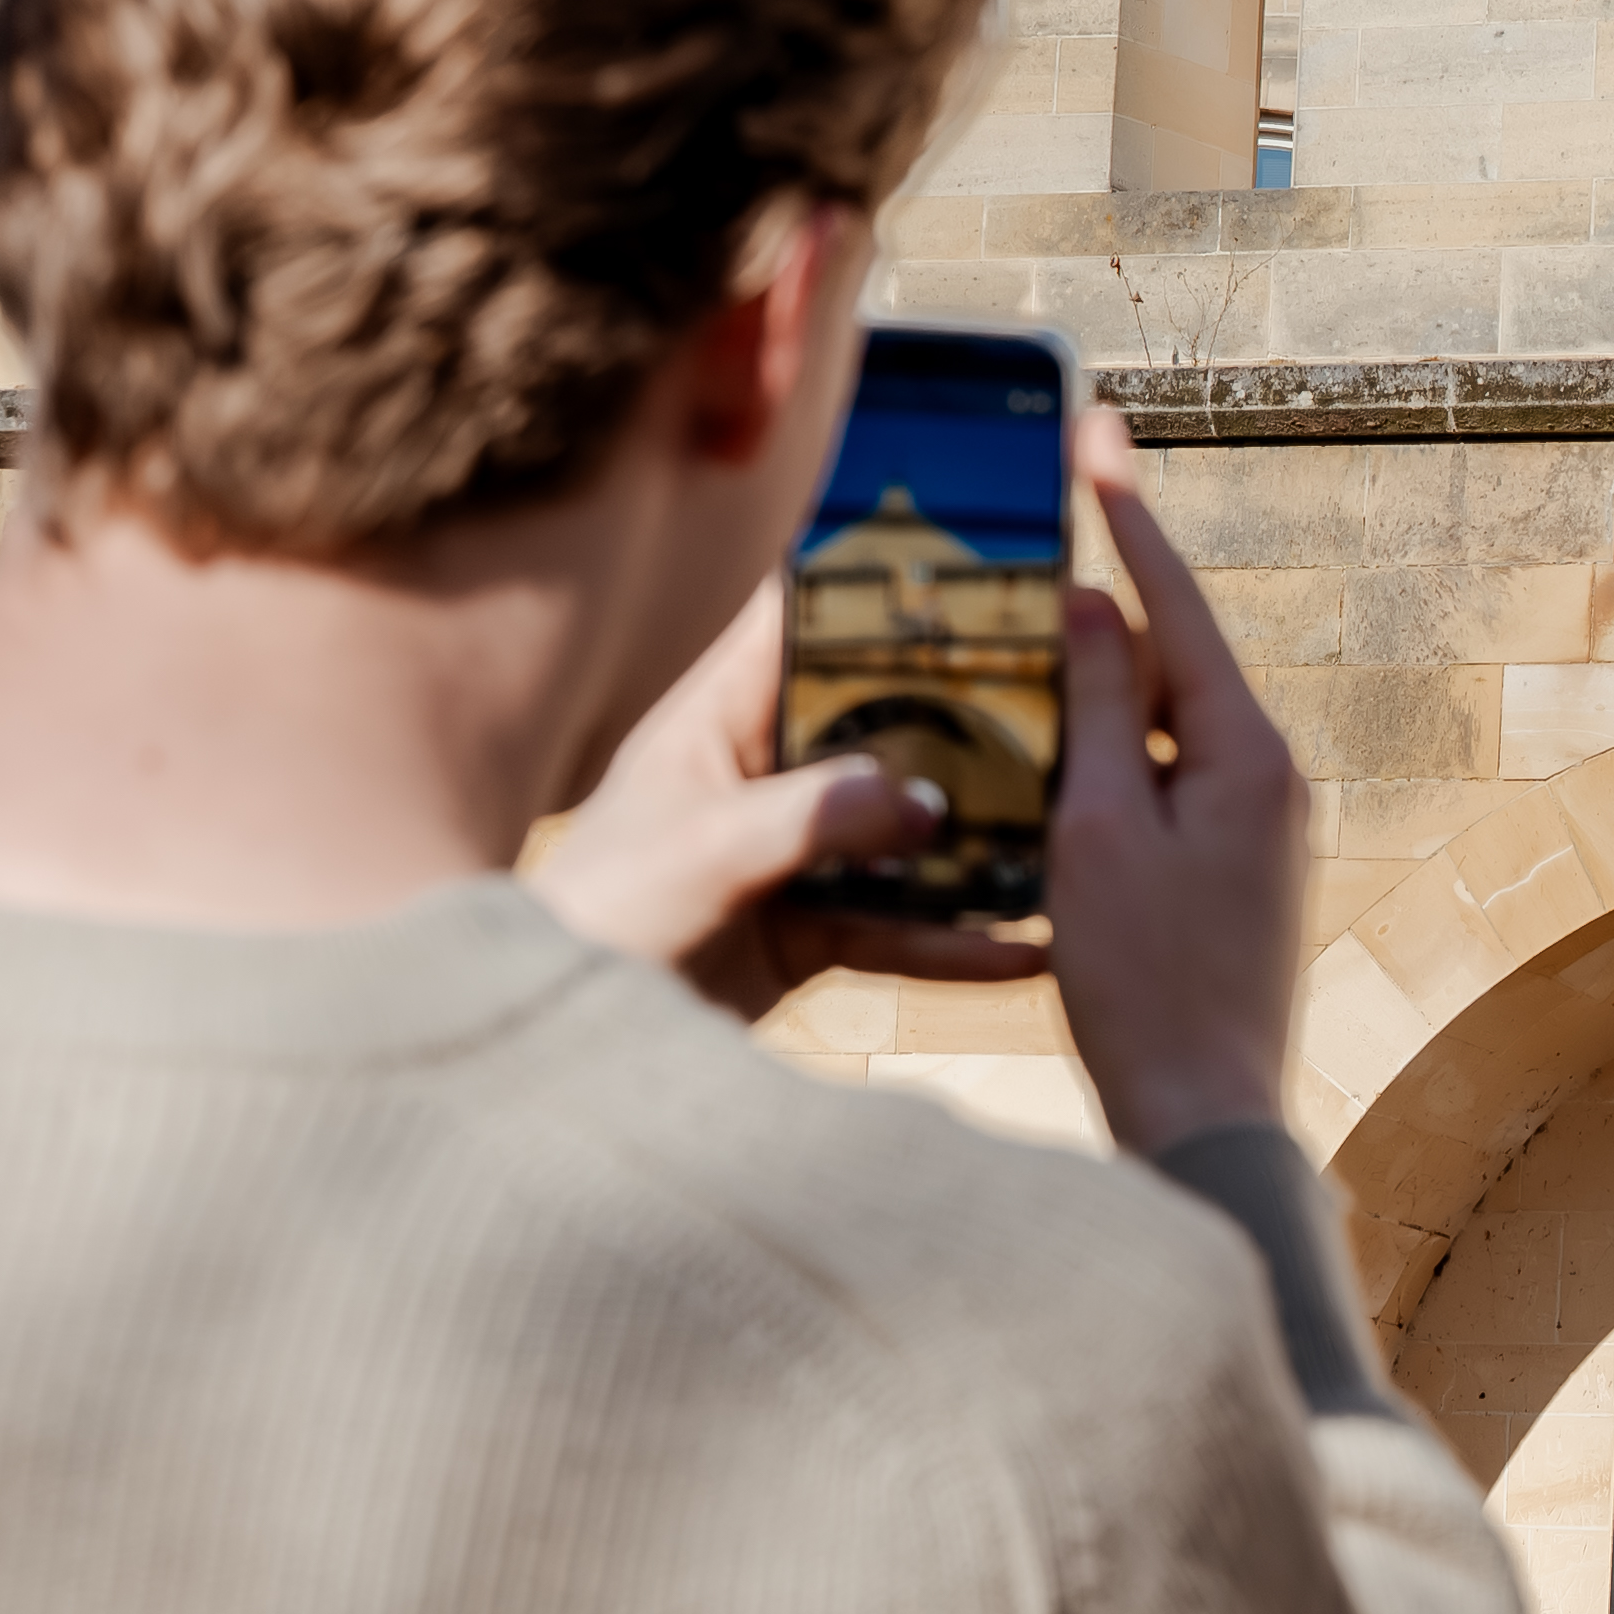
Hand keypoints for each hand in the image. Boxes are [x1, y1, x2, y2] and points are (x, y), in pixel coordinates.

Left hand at [535, 575, 1045, 1016]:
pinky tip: (1024, 952)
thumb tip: (929, 804)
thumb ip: (818, 816)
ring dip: (973, 840)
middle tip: (1059, 699)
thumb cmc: (597, 921)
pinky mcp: (801, 931)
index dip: (872, 584)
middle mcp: (757, 775)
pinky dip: (955, 941)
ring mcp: (784, 855)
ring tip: (1064, 832)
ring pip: (899, 830)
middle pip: (875, 724)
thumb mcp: (709, 852)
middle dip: (960, 718)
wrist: (549, 1052)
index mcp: (715, 721)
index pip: (798, 620)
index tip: (964, 560)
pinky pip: (895, 924)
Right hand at [1045, 411, 1312, 1152]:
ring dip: (1098, 692)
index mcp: (1245, 751)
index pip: (1178, 602)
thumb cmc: (1145, 984)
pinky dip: (1106, 762)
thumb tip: (1100, 607)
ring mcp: (1260, 828)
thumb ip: (1100, 710)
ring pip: (1163, 726)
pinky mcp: (1236, 873)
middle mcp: (1270, 776)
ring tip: (1023, 650)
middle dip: (1107, 602)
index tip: (1098, 433)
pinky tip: (1048, 765)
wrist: (1207, 1120)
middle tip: (1045, 527)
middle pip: (1174, 660)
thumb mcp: (1098, 831)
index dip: (1129, 516)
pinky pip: (1163, 784)